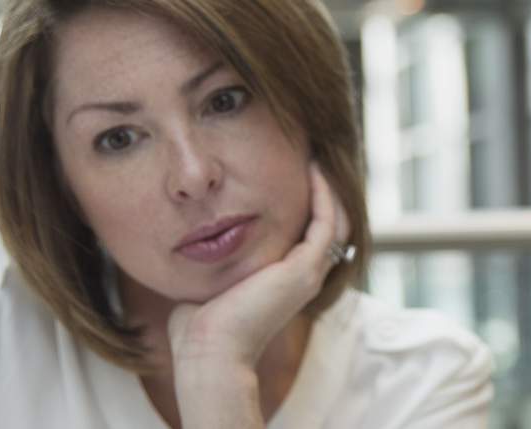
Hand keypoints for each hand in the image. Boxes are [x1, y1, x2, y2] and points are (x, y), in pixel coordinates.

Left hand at [166, 162, 349, 367]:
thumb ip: (215, 262)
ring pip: (336, 220)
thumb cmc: (200, 326)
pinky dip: (322, 193)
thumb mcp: (212, 282)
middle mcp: (305, 277)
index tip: (290, 173)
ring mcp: (310, 274)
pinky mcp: (305, 268)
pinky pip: (326, 220)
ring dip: (327, 187)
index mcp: (287, 282)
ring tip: (314, 157)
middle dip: (324, 192)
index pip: (310, 236)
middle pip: (331, 225)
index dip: (307, 205)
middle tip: (310, 158)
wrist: (209, 350)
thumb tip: (195, 244)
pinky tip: (311, 169)